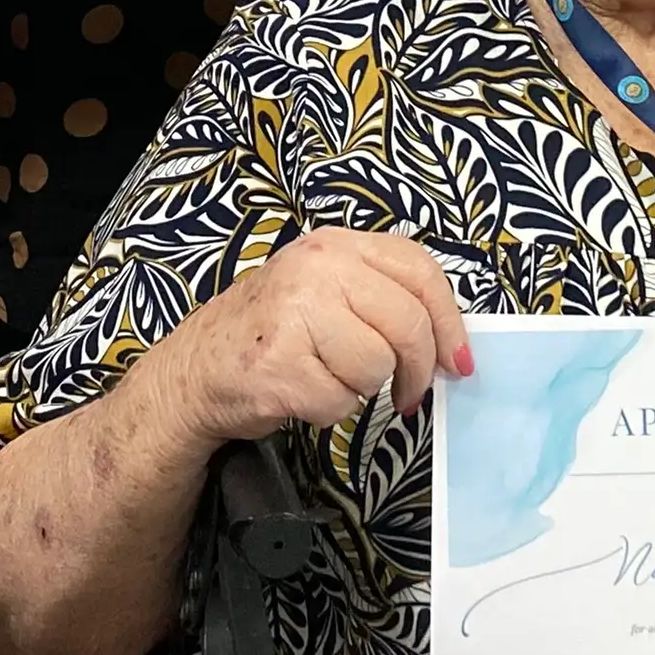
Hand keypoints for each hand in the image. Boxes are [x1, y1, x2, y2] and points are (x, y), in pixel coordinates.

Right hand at [149, 229, 473, 443]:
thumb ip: (382, 298)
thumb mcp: (325, 289)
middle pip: (407, 324)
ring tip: (326, 376)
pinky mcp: (281, 366)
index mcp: (335, 245)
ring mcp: (295, 314)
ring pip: (377, 366)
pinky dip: (329, 409)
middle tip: (409, 393)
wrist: (197, 369)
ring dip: (360, 388)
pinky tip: (302, 392)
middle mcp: (316, 269)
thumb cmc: (271, 333)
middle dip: (417, 370)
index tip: (458, 359)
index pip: (420, 272)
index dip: (449, 322)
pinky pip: (341, 401)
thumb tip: (450, 343)